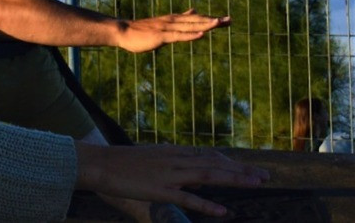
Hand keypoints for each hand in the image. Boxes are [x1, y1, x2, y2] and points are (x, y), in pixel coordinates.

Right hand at [76, 143, 267, 216]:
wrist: (98, 163)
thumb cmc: (121, 163)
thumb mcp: (150, 158)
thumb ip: (171, 164)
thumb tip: (188, 171)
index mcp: (173, 152)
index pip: (209, 156)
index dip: (231, 163)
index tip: (250, 168)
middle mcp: (175, 160)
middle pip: (215, 163)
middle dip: (242, 170)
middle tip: (266, 176)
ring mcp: (169, 174)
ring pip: (208, 176)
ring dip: (234, 180)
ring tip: (256, 184)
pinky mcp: (160, 189)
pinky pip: (188, 198)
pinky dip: (206, 205)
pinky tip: (223, 212)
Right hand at [117, 9, 229, 52]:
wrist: (122, 31)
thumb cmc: (141, 30)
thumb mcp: (162, 24)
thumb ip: (178, 19)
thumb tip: (192, 11)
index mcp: (173, 20)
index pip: (195, 18)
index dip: (210, 19)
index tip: (226, 20)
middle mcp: (172, 21)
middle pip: (196, 20)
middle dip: (213, 21)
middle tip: (230, 20)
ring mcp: (167, 28)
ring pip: (189, 26)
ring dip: (205, 24)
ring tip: (219, 23)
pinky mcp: (162, 36)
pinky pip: (179, 36)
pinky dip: (191, 35)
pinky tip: (201, 34)